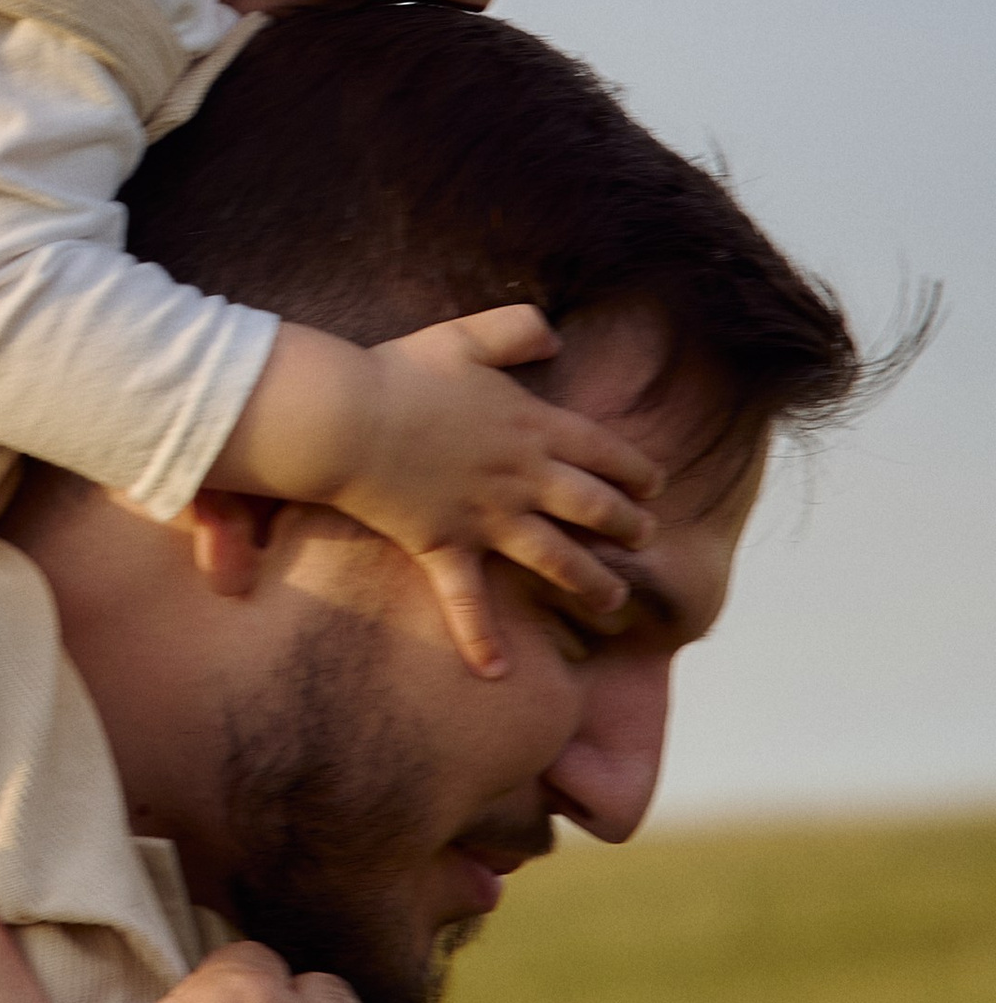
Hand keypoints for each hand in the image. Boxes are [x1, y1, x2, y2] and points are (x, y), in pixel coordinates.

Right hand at [215, 305, 663, 678]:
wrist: (347, 418)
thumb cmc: (401, 374)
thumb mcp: (465, 335)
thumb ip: (516, 329)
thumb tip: (554, 335)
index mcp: (532, 427)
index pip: (605, 452)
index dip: (636, 470)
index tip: (655, 486)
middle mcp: (521, 478)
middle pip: (594, 509)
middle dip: (627, 526)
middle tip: (645, 540)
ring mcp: (486, 518)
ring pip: (557, 560)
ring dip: (590, 584)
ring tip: (613, 603)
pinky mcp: (445, 547)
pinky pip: (467, 602)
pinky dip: (481, 639)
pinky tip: (497, 673)